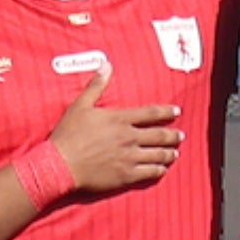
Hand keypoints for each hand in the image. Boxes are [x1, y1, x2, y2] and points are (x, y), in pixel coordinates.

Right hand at [47, 65, 183, 193]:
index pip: (151, 113)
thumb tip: (106, 64)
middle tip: (181, 136)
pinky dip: (159, 170)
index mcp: (120, 120)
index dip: (166, 112)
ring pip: (158, 154)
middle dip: (173, 136)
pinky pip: (150, 172)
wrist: (58, 165)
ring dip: (169, 153)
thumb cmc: (67, 135)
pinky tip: (162, 169)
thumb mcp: (80, 106)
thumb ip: (96, 86)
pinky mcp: (126, 175)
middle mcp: (129, 137)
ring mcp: (129, 157)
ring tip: (175, 154)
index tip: (177, 111)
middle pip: (160, 135)